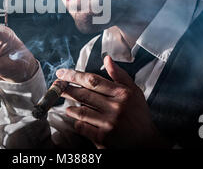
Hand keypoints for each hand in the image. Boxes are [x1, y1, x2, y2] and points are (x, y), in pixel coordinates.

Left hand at [56, 55, 170, 147]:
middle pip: (83, 94)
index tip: (62, 73)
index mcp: (122, 94)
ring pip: (80, 111)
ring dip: (70, 107)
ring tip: (68, 105)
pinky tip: (77, 119)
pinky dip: (77, 122)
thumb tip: (107, 59)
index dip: (74, 75)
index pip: (93, 80)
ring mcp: (108, 123)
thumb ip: (119, 75)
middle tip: (56, 86)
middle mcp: (115, 107)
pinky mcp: (103, 138)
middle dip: (66, 89)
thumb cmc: (138, 114)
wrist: (146, 143)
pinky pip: (82, 127)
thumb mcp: (134, 92)